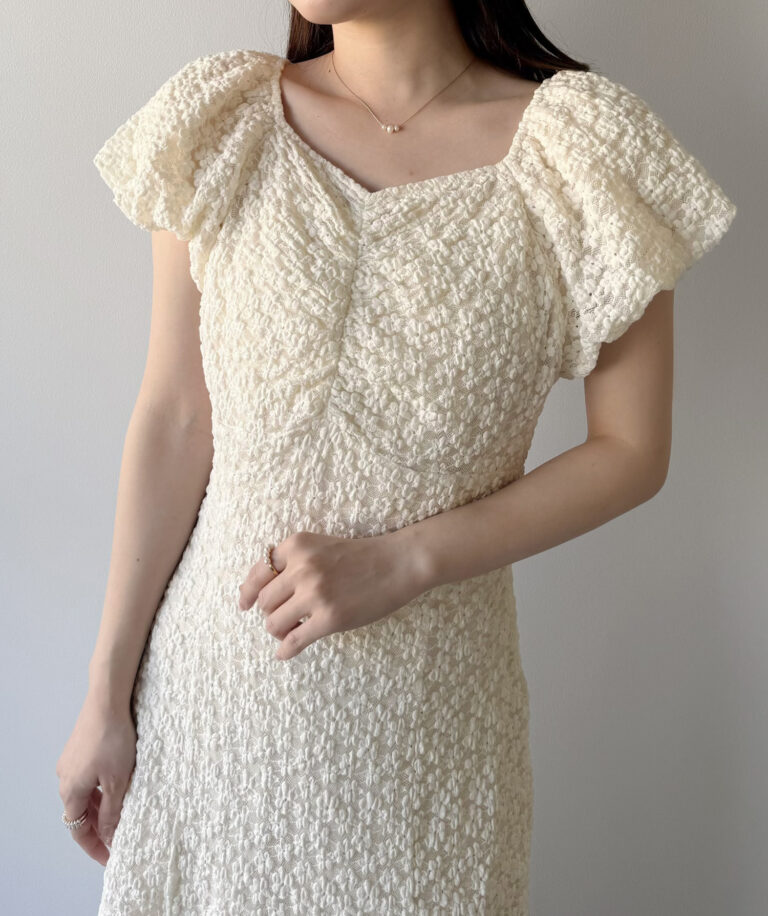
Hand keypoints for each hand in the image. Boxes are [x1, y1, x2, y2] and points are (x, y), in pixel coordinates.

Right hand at [56, 691, 136, 864]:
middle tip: (118, 839)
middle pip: (80, 814)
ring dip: (100, 809)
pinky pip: (87, 779)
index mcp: (71, 791)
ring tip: (121, 816)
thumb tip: (108, 836)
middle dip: (98, 829)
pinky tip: (116, 787)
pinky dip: (100, 790)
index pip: (79, 830)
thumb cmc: (113, 739)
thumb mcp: (117, 782)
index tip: (110, 858)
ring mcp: (71, 762)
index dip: (95, 847)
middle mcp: (65, 778)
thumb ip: (111, 812)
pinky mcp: (79, 750)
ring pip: (84, 795)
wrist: (107, 701)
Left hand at [237, 529, 429, 660]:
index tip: (244, 605)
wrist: (398, 563)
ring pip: (273, 623)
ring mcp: (316, 594)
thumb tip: (255, 594)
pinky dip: (285, 650)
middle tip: (284, 618)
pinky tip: (285, 653)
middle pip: (264, 602)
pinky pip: (294, 641)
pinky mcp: (330, 618)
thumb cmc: (360, 556)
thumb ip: (292, 563)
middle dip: (270, 612)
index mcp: (297, 545)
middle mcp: (302, 568)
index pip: (259, 572)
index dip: (249, 591)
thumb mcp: (321, 547)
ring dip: (278, 631)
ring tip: (291, 631)